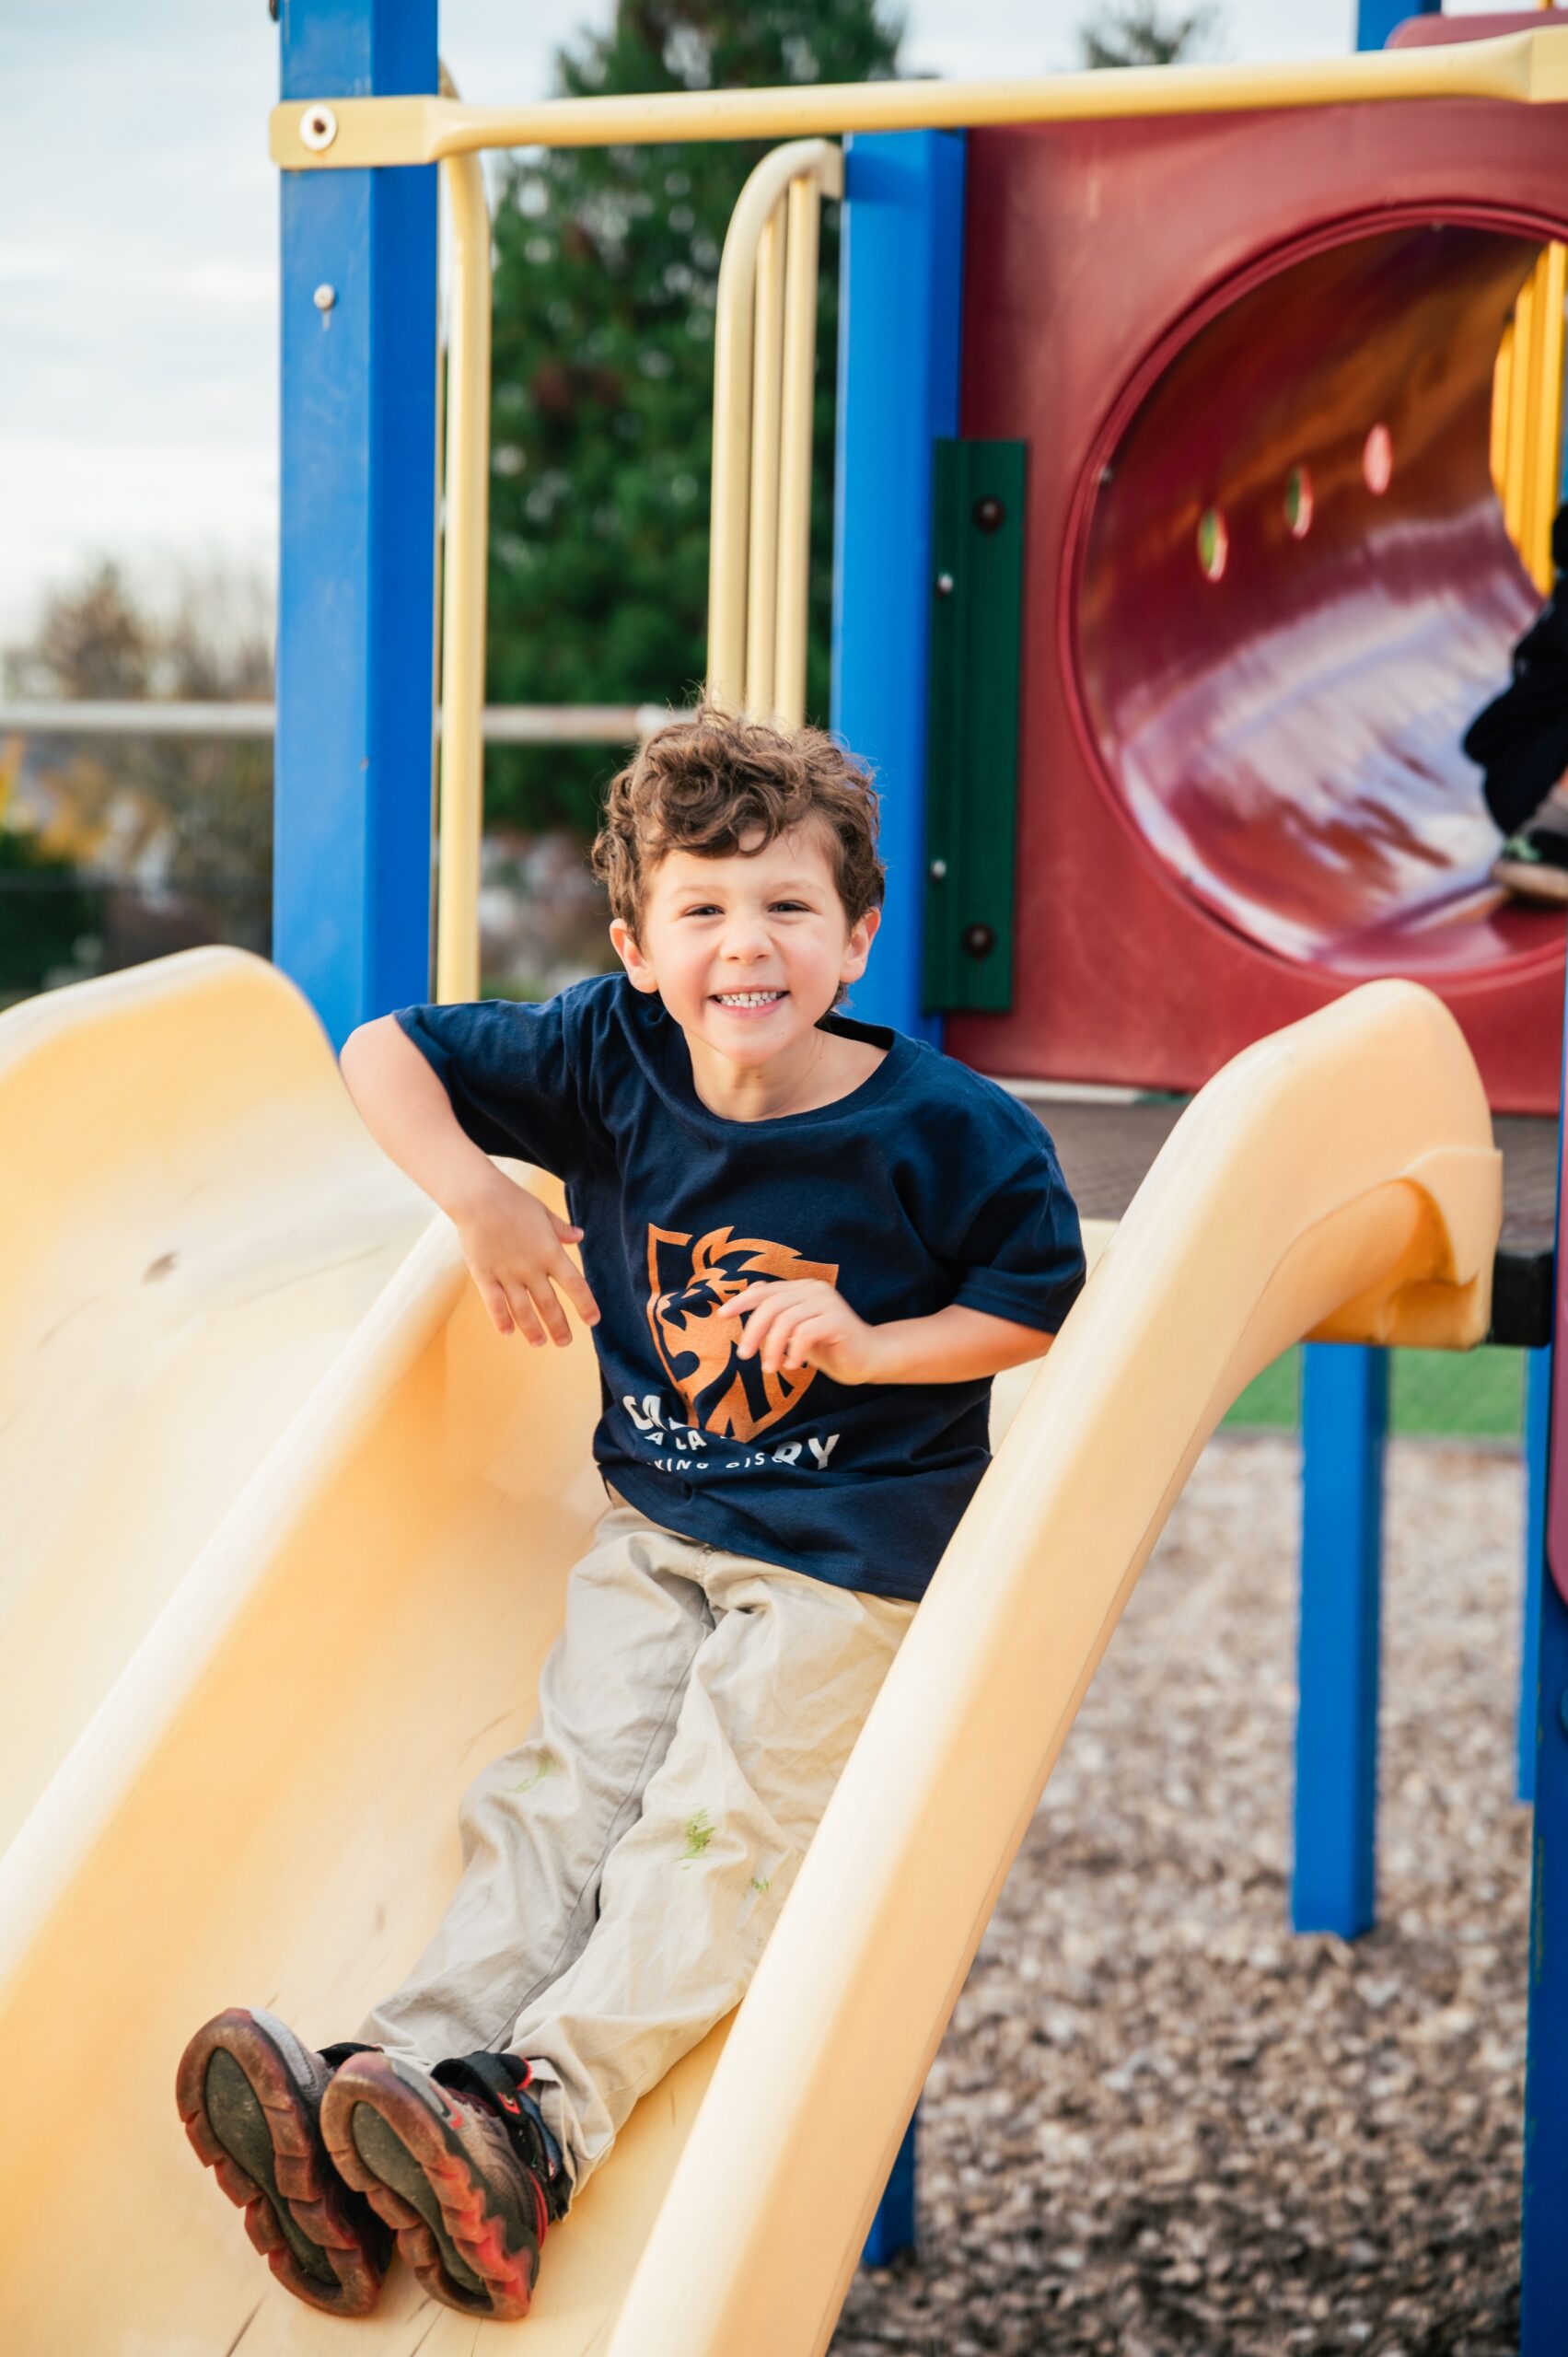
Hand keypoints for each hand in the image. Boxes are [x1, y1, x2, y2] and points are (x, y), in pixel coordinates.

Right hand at [452, 1174, 599, 1346]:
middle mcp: (532, 1267)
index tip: (593, 1321)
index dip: (585, 1305)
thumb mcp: (544, 1213)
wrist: (478, 1196)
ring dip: (533, 1330)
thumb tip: (580, 1236)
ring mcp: (507, 1273)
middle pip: (549, 1305)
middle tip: (566, 1342)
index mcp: (551, 1252)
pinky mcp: (484, 1275)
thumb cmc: (513, 1201)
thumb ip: (561, 1230)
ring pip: (523, 1310)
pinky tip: (508, 1332)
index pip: (575, 1285)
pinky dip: (502, 1320)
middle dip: (559, 1327)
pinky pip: (494, 1304)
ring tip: (540, 1343)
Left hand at [717, 1279, 885, 1386]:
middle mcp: (814, 1290)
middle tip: (745, 1355)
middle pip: (770, 1305)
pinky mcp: (838, 1320)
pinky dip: (794, 1351)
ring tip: (771, 1368)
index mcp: (802, 1289)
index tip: (722, 1316)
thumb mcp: (796, 1331)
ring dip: (773, 1347)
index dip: (741, 1302)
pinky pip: (805, 1333)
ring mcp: (827, 1303)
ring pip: (785, 1321)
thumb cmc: (829, 1346)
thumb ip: (776, 1316)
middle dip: (753, 1332)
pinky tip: (794, 1366)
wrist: (868, 1358)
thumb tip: (748, 1296)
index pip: (764, 1291)